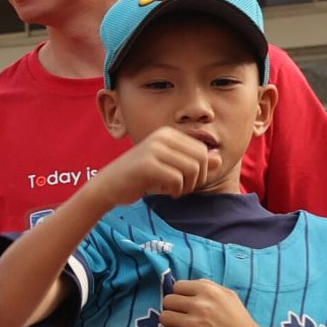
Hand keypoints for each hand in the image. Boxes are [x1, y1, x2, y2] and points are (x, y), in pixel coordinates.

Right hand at [99, 127, 213, 206]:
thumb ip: (194, 162)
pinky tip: (165, 193)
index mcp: (167, 134)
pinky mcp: (147, 165)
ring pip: (192, 169)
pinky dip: (175, 191)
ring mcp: (153, 149)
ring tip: (175, 191)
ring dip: (187, 186)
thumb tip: (218, 159)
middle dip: (197, 178)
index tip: (186, 181)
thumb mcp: (170, 168)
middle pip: (201, 159)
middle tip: (183, 188)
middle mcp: (161, 137)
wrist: (107, 187)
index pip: (202, 150)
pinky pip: (177, 179)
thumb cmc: (139, 178)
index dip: (201, 170)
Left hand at [155, 277, 272, 326]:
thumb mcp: (229, 296)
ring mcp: (194, 324)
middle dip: (174, 309)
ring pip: (164, 317)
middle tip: (184, 318)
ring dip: (170, 324)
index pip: (177, 286)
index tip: (187, 305)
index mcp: (209, 291)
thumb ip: (208, 287)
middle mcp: (200, 305)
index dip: (180, 296)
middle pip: (168, 301)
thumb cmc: (240, 321)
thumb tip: (185, 286)